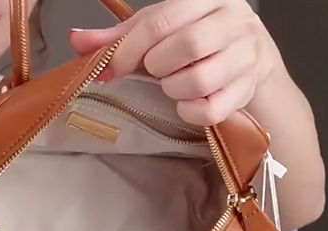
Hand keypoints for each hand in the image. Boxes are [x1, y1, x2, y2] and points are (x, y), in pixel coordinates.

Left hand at [69, 0, 281, 125]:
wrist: (251, 58)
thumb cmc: (197, 43)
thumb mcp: (158, 32)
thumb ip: (118, 38)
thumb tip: (76, 40)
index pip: (161, 21)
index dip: (130, 49)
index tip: (113, 67)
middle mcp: (232, 22)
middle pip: (187, 46)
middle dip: (159, 67)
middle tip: (157, 71)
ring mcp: (245, 57)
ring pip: (200, 80)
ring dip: (175, 90)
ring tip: (174, 85)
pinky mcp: (247, 90)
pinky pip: (211, 109)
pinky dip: (190, 112)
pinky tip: (187, 103)